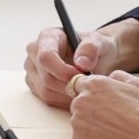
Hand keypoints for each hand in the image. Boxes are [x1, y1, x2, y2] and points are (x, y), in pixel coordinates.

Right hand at [23, 13, 138, 111]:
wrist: (103, 56)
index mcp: (48, 37)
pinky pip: (45, 98)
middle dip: (65, 85)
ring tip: (84, 93)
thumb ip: (92, 48)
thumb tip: (82, 61)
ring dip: (64, 95)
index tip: (79, 76)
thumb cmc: (102, 46)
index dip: (60, 68)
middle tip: (86, 88)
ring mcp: (35, 70)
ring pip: (42, 89)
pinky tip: (78, 98)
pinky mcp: (39, 84)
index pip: (44, 54)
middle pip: (42, 75)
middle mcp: (36, 52)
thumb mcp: (102, 43)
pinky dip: (62, 102)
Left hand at [68, 69, 138, 138]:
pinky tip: (111, 138)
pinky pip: (82, 137)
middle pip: (79, 102)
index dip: (93, 91)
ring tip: (115, 128)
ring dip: (92, 123)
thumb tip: (110, 77)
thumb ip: (119, 76)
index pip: (80, 84)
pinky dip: (92, 138)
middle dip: (92, 107)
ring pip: (80, 120)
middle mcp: (80, 102)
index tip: (102, 98)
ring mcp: (78, 123)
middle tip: (113, 115)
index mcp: (93, 85)